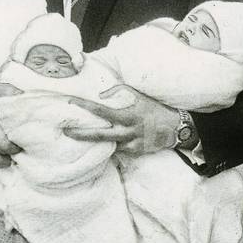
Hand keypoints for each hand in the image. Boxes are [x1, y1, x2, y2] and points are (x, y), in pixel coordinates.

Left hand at [63, 85, 178, 154]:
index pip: (102, 110)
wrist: (176, 128)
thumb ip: (120, 90)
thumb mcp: (139, 95)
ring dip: (94, 142)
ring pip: (108, 145)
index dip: (85, 106)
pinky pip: (118, 150)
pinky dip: (111, 145)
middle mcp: (129, 131)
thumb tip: (101, 95)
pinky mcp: (136, 153)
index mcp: (128, 115)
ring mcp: (132, 144)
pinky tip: (103, 143)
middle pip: (99, 135)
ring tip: (79, 139)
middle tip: (66, 132)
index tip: (71, 102)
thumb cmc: (154, 108)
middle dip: (81, 134)